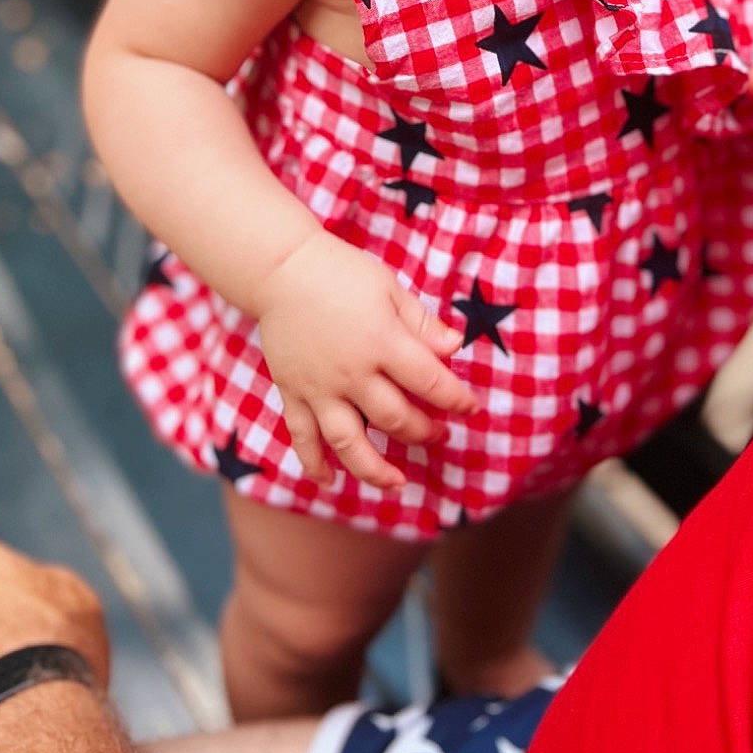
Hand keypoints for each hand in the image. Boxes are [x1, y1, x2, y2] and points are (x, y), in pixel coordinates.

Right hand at [256, 230, 479, 489]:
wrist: (282, 268)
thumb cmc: (342, 273)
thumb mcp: (389, 288)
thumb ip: (421, 323)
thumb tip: (455, 348)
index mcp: (382, 342)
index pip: (429, 381)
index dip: (455, 399)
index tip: (470, 408)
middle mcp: (352, 372)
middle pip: (395, 418)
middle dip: (423, 432)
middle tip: (439, 436)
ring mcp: (320, 388)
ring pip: (349, 442)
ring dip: (375, 469)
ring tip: (397, 483)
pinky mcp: (293, 393)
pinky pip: (302, 437)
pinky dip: (314, 463)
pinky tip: (329, 482)